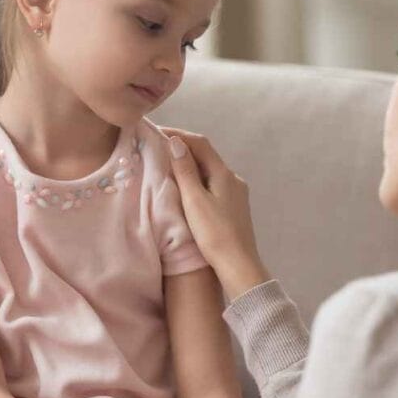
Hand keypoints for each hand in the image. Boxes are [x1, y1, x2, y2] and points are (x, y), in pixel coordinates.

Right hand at [162, 128, 270, 301]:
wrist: (238, 265)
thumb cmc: (214, 233)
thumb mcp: (194, 200)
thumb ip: (185, 171)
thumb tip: (176, 142)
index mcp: (224, 174)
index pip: (201, 143)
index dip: (179, 134)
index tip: (158, 132)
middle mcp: (233, 179)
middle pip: (206, 155)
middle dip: (184, 148)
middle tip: (159, 148)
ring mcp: (236, 193)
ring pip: (210, 171)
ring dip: (190, 165)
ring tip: (168, 166)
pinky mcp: (234, 207)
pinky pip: (213, 184)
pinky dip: (198, 180)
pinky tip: (186, 189)